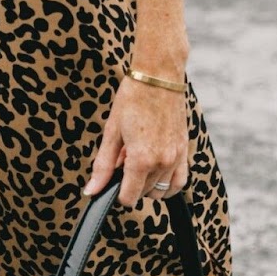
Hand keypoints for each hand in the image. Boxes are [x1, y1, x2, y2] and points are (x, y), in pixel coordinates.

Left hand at [82, 74, 189, 205]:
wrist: (158, 77)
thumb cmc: (132, 100)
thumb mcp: (111, 133)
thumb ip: (103, 166)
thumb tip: (92, 191)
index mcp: (141, 159)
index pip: (129, 198)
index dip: (117, 193)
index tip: (112, 180)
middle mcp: (162, 162)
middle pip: (144, 194)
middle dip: (131, 183)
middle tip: (123, 160)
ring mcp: (176, 158)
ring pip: (162, 190)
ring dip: (148, 184)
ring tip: (139, 162)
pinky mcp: (184, 150)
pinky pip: (180, 181)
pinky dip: (168, 183)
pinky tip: (156, 171)